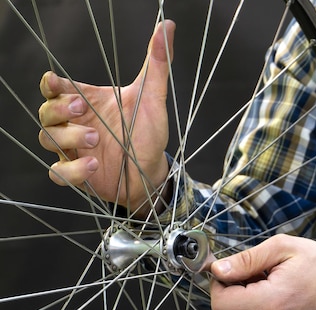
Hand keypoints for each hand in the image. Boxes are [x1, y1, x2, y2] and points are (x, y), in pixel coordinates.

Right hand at [38, 20, 175, 213]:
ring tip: (95, 140)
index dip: (51, 84)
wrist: (152, 169)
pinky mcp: (77, 173)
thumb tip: (167, 27)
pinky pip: (59, 172)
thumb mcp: (153, 97)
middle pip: (46, 111)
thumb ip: (157, 63)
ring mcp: (73, 149)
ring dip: (67, 138)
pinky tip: (94, 165)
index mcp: (88, 101)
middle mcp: (76, 123)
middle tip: (80, 109)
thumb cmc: (148, 132)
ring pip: (47, 139)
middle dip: (57, 109)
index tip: (56, 83)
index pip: (55, 88)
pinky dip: (72, 170)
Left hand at [209, 234, 315, 309]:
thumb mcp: (282, 248)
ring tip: (267, 285)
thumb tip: (220, 270)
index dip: (219, 285)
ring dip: (245, 302)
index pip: (221, 303)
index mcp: (271, 301)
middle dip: (232, 292)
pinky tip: (275, 298)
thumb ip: (247, 259)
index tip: (228, 272)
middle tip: (252, 275)